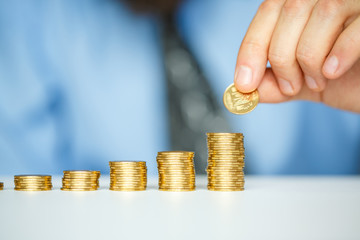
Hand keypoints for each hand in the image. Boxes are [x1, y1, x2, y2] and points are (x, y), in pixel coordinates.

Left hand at [234, 0, 359, 112]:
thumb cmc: (346, 77)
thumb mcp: (302, 82)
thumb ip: (274, 83)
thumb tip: (244, 90)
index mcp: (304, 4)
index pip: (268, 11)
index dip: (251, 49)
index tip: (244, 83)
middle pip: (291, 11)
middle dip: (282, 60)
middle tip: (290, 87)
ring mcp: (355, 0)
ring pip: (322, 15)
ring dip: (311, 62)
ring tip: (318, 81)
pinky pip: (355, 28)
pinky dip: (339, 54)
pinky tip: (333, 72)